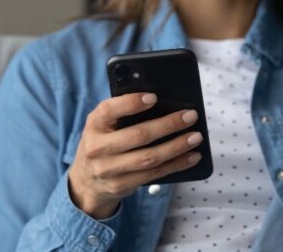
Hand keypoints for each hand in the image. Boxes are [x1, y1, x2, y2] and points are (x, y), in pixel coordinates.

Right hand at [67, 93, 202, 218]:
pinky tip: (192, 156)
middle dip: (168, 125)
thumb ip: (124, 113)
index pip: (110, 110)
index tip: (154, 97)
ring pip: (148, 158)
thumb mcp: (105, 124)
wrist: (86, 180)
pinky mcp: (121, 185)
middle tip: (191, 116)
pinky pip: (154, 175)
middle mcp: (97, 147)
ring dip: (176, 147)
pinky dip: (176, 165)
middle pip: (137, 136)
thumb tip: (164, 102)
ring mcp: (108, 170)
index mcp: (94, 124)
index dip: (131, 103)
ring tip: (196, 137)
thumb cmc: (105, 141)